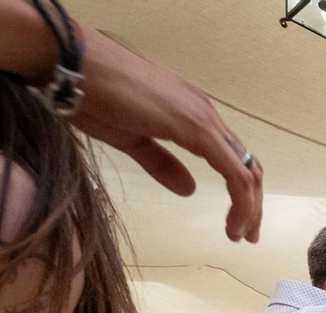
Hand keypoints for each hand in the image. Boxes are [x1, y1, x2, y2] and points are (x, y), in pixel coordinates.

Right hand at [78, 33, 262, 241]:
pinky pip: (231, 169)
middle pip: (246, 165)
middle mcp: (205, 114)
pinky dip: (239, 199)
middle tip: (248, 237)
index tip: (237, 225)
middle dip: (252, 205)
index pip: (232, 159)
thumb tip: (189, 190)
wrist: (73, 62)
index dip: (242, 194)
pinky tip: (232, 221)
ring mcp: (203, 117)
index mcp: (193, 116)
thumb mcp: (132, 139)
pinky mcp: (195, 125)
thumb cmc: (93, 94)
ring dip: (249, 207)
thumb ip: (161, 163)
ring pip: (245, 169)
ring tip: (242, 235)